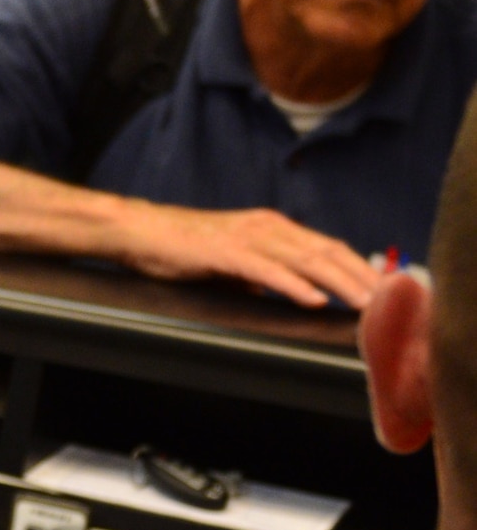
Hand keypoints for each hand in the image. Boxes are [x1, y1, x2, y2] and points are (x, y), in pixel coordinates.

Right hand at [116, 200, 376, 309]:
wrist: (140, 232)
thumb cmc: (181, 249)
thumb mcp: (232, 264)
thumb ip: (261, 276)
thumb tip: (284, 294)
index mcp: (272, 228)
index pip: (327, 247)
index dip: (359, 267)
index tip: (384, 288)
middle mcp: (267, 227)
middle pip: (326, 252)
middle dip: (362, 276)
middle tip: (388, 300)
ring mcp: (248, 238)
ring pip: (305, 260)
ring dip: (339, 282)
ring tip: (364, 302)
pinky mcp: (226, 252)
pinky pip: (268, 271)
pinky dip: (295, 285)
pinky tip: (314, 299)